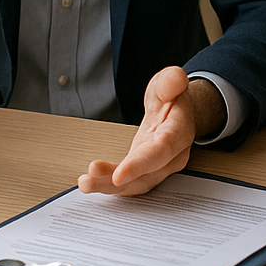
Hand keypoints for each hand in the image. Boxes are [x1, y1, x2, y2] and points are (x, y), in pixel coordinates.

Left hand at [77, 69, 225, 195]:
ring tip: (85, 182)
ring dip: (109, 186)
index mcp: (179, 131)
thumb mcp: (169, 82)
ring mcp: (159, 166)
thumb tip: (176, 79)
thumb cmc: (172, 97)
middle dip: (117, 180)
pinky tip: (90, 182)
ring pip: (136, 184)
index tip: (119, 174)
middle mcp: (172, 155)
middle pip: (147, 174)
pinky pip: (130, 184)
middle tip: (89, 179)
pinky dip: (109, 185)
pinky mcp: (146, 171)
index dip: (140, 164)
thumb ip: (171, 81)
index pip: (162, 150)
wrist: (178, 110)